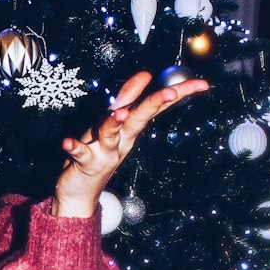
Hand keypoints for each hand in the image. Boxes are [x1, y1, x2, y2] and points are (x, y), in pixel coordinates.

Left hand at [53, 69, 209, 217]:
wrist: (80, 194)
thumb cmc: (97, 153)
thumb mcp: (114, 122)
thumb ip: (128, 98)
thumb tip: (147, 75)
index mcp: (130, 128)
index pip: (157, 107)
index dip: (179, 94)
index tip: (201, 84)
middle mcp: (121, 140)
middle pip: (140, 119)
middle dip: (154, 105)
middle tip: (170, 93)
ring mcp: (104, 152)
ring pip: (111, 135)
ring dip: (115, 124)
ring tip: (119, 113)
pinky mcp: (85, 163)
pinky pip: (80, 154)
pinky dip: (75, 147)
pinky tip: (68, 141)